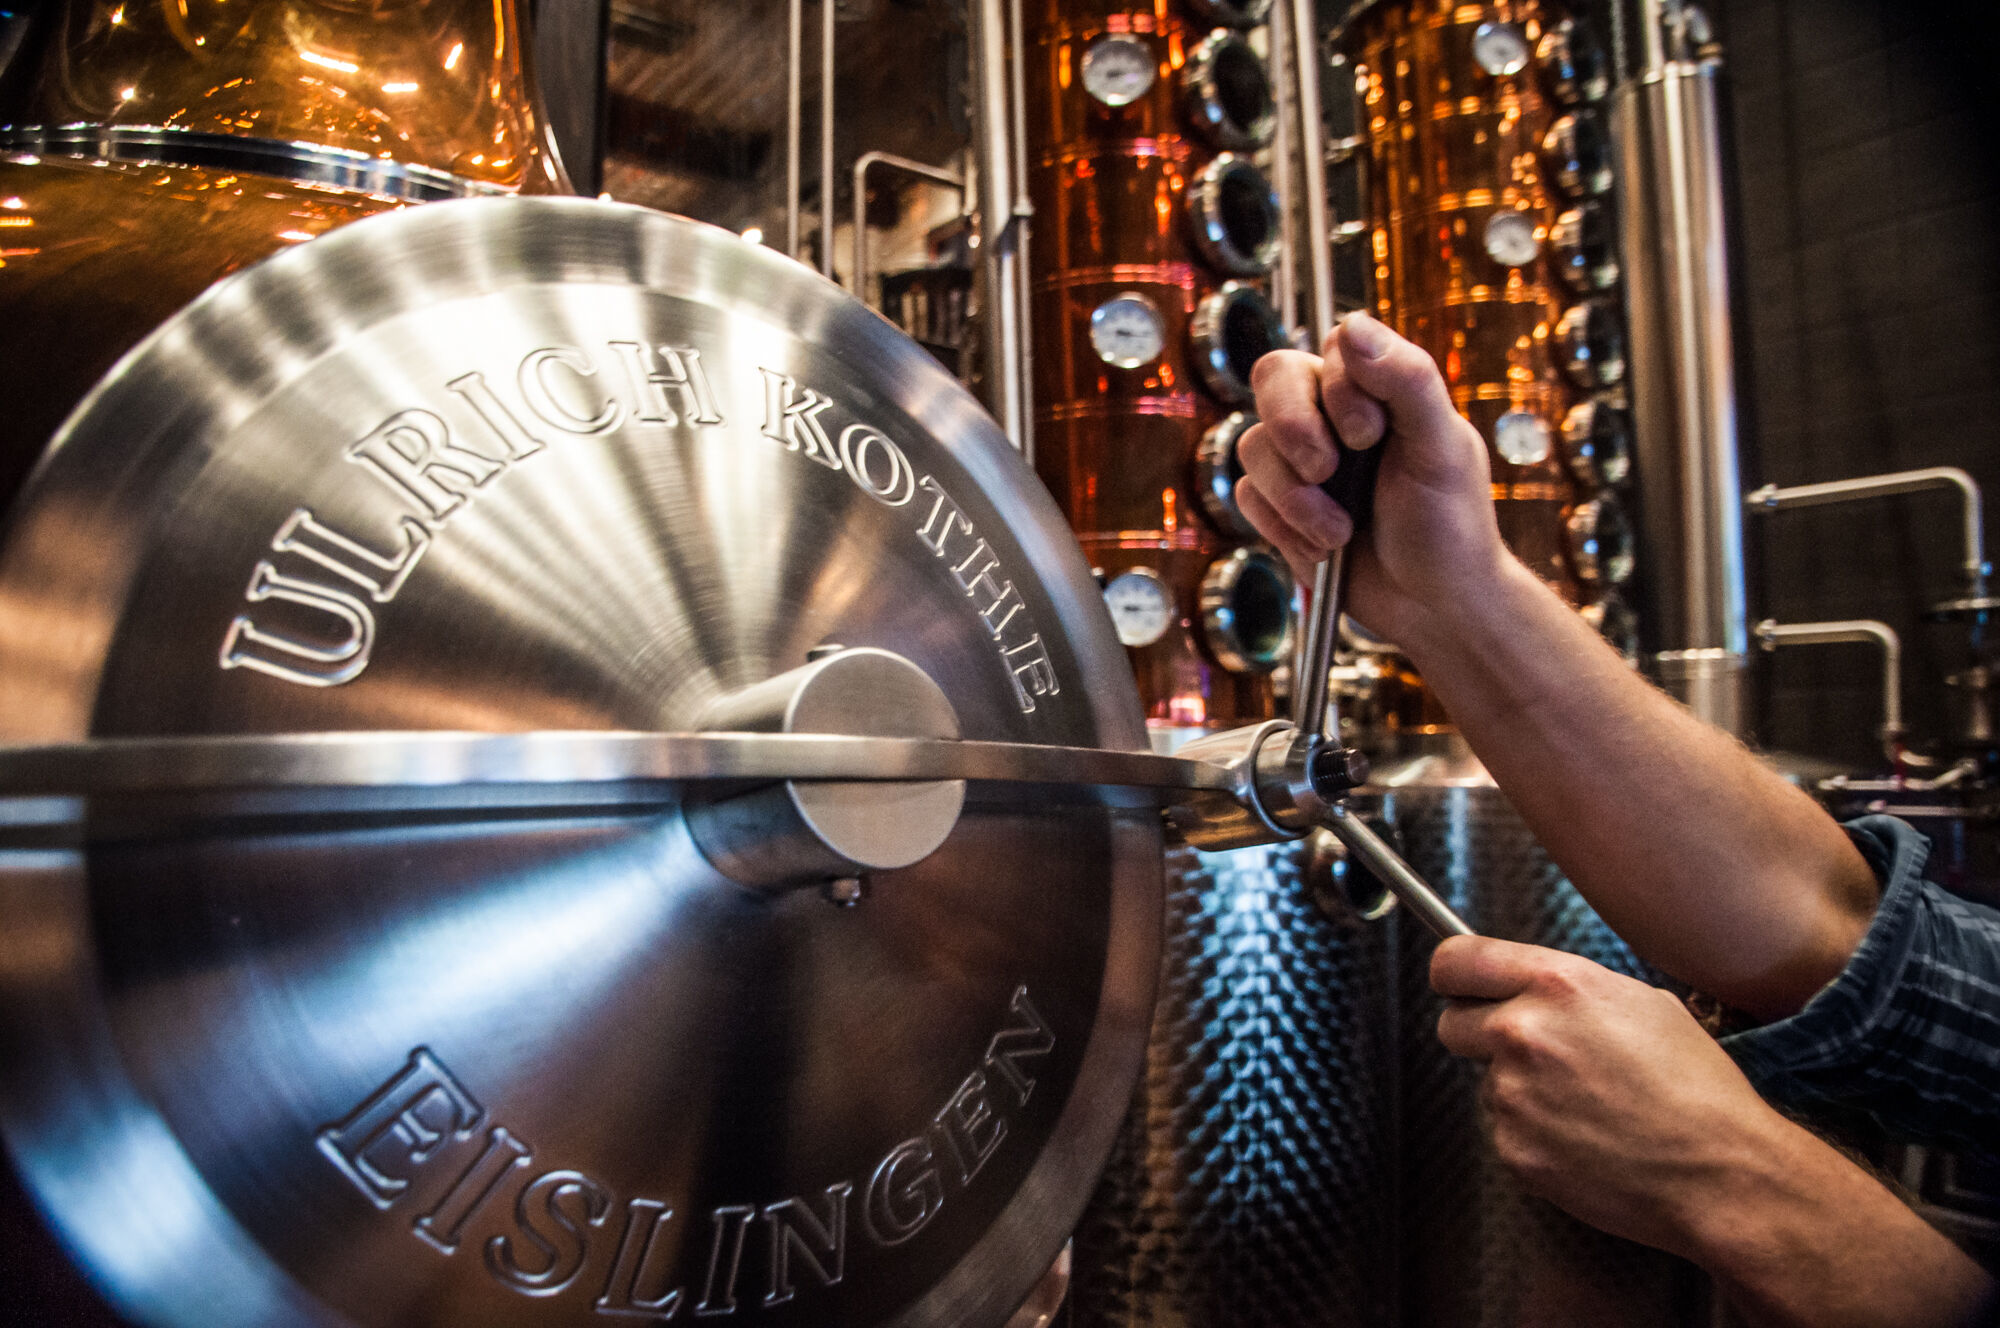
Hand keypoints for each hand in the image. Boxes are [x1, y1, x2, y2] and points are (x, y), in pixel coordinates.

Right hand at [1239, 313, 1511, 647]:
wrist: (1431, 608)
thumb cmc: (1451, 527)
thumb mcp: (1442, 449)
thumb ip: (1408, 379)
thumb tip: (1353, 326)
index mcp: (1380, 389)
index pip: (1330, 348)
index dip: (1337, 389)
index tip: (1370, 437)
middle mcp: (1334, 414)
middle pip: (1273, 378)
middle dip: (1294, 431)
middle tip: (1326, 470)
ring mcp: (1301, 459)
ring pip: (1253, 445)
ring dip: (1296, 498)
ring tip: (1341, 530)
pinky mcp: (1278, 505)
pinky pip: (1247, 497)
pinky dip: (1285, 528)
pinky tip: (1325, 546)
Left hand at [1434, 935, 1999, 1326]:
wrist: (1721, 1173)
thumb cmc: (1698, 1090)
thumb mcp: (1643, 1004)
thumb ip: (1569, 988)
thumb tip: (1530, 987)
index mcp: (1557, 986)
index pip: (1455, 960)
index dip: (1454, 974)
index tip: (1459, 985)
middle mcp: (1524, 1033)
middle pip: (1452, 1024)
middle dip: (1481, 1036)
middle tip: (1531, 1056)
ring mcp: (1513, 1094)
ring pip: (1485, 1083)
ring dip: (1519, 1091)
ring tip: (1586, 1107)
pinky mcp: (1513, 1147)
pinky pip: (1505, 1131)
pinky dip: (1533, 1136)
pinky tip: (1585, 1139)